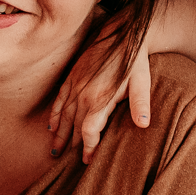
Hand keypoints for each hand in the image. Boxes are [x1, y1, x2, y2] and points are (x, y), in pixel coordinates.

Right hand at [49, 28, 153, 163]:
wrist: (122, 32)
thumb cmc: (135, 60)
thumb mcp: (142, 81)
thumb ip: (140, 103)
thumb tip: (144, 124)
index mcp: (100, 98)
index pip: (89, 130)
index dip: (88, 147)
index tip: (88, 160)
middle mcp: (83, 94)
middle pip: (75, 126)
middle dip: (73, 145)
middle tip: (70, 162)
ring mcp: (75, 85)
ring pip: (64, 116)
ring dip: (60, 135)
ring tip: (56, 151)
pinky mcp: (72, 77)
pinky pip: (59, 100)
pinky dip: (54, 115)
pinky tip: (51, 127)